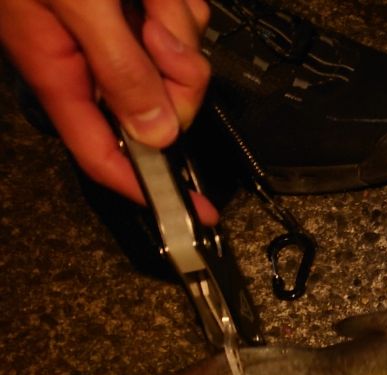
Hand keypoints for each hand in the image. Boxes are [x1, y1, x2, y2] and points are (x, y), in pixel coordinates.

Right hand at [0, 0, 216, 220]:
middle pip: (159, 104)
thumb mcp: (77, 5)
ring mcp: (114, 25)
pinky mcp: (136, 2)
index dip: (151, 187)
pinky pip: (179, 15)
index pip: (104, 152)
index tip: (198, 211)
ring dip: (175, 21)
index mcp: (58, 68)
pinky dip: (175, 0)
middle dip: (176, 71)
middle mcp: (87, 53)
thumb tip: (154, 135)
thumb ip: (117, 69)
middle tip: (159, 32)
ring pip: (177, 53)